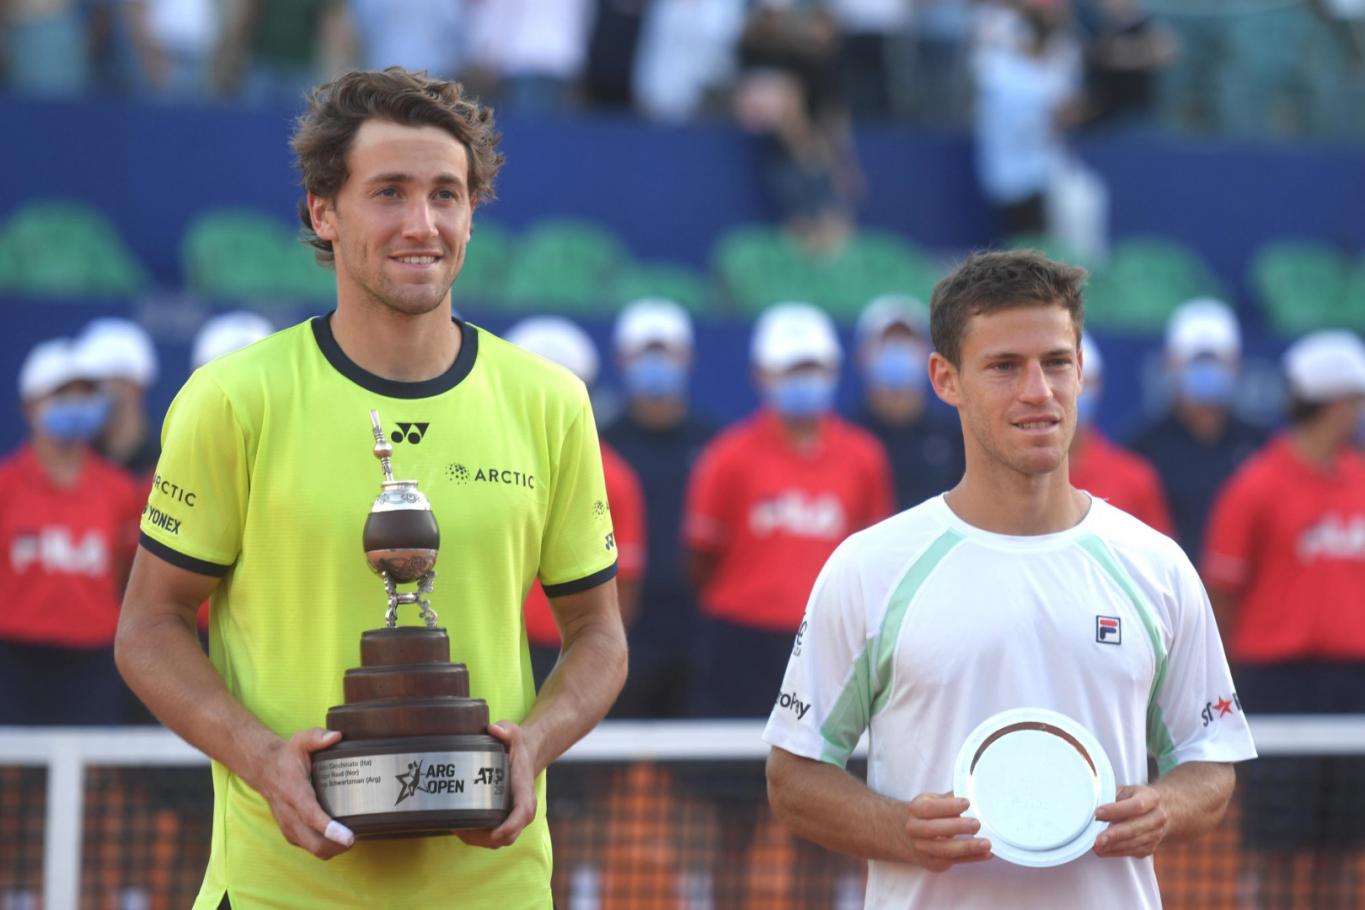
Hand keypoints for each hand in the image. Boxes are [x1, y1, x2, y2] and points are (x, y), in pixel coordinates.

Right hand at [254, 728, 353, 859]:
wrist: (264, 771)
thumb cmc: (287, 757)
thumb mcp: (300, 741)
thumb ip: (317, 737)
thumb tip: (336, 737)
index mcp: (294, 792)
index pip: (311, 815)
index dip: (330, 828)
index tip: (349, 836)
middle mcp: (289, 814)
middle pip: (313, 842)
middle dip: (337, 845)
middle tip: (356, 837)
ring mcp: (289, 826)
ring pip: (312, 849)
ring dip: (333, 848)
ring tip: (350, 837)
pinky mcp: (290, 833)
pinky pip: (309, 847)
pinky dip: (325, 847)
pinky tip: (338, 837)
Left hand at [457, 720, 537, 848]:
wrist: (525, 756)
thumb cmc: (518, 748)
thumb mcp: (514, 734)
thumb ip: (506, 730)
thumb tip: (493, 729)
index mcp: (526, 794)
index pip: (520, 816)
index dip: (506, 828)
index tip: (487, 831)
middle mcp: (523, 811)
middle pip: (506, 837)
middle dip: (481, 838)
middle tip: (458, 827)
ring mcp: (514, 819)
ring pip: (497, 842)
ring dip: (476, 840)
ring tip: (455, 826)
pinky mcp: (504, 820)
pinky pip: (492, 838)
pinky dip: (476, 837)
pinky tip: (460, 826)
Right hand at [904, 792, 992, 871]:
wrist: (908, 836)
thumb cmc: (928, 815)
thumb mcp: (934, 801)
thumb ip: (950, 799)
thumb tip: (974, 794)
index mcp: (915, 809)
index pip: (929, 808)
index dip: (948, 806)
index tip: (967, 803)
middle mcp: (914, 829)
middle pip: (933, 830)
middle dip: (957, 827)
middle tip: (977, 824)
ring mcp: (921, 849)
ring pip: (944, 850)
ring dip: (967, 847)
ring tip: (986, 843)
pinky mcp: (932, 864)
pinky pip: (954, 861)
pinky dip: (972, 858)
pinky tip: (987, 853)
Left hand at [1094, 784, 1168, 857]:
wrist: (1154, 811)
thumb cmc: (1132, 798)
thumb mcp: (1123, 790)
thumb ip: (1109, 796)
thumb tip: (1087, 804)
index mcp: (1151, 797)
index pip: (1136, 805)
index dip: (1116, 810)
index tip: (1097, 813)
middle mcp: (1158, 816)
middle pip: (1135, 828)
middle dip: (1114, 835)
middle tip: (1097, 840)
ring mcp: (1156, 834)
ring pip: (1134, 842)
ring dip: (1113, 846)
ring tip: (1095, 846)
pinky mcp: (1150, 847)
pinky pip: (1132, 852)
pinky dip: (1115, 852)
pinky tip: (1102, 850)